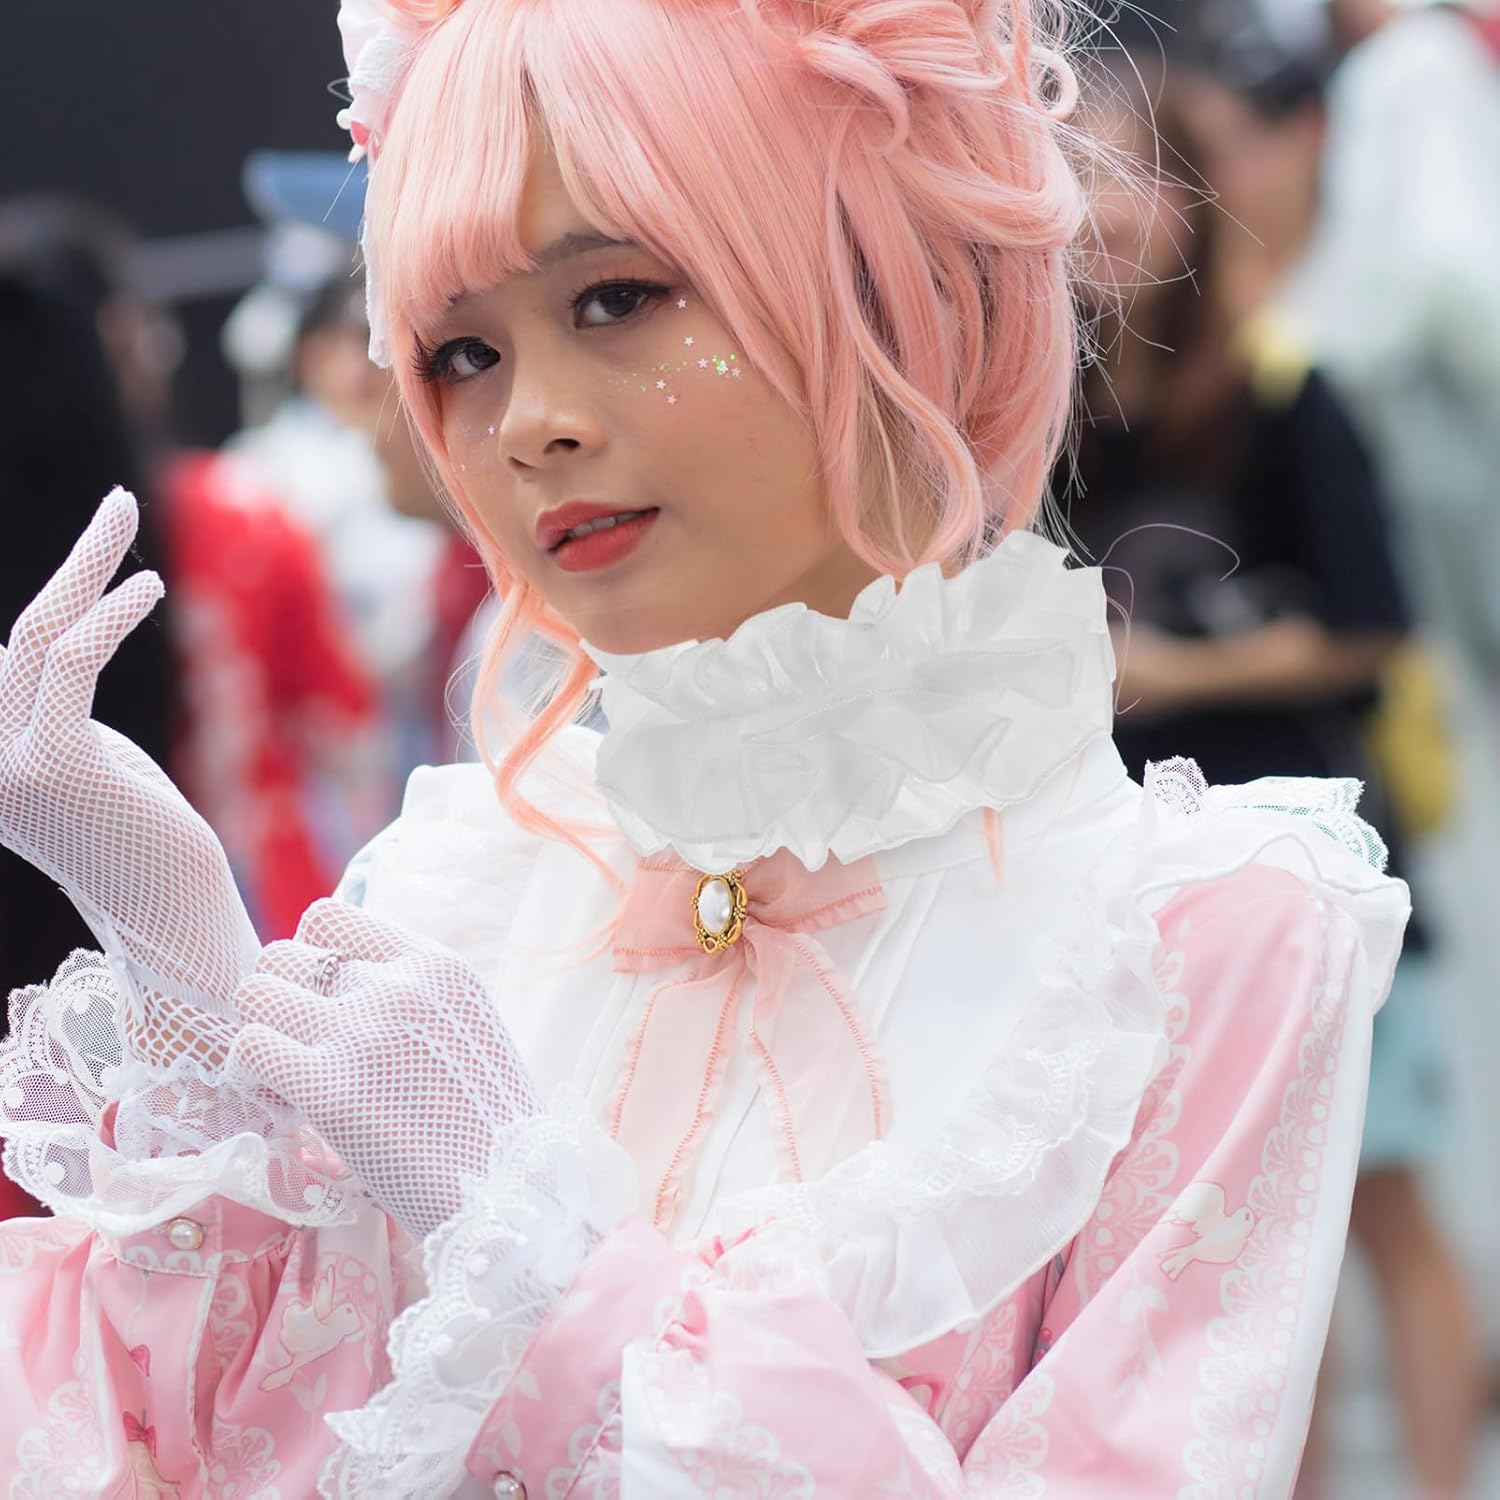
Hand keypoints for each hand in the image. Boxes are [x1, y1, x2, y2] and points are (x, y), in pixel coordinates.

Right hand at [0, 490, 258, 1018]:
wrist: (173, 912)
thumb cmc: (142, 834)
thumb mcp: (87, 755)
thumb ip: (50, 701)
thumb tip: (39, 641)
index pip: (2, 660)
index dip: (52, 603)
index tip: (89, 555)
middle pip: (20, 633)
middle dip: (73, 563)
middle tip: (120, 504)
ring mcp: (9, 764)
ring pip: (40, 635)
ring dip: (89, 565)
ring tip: (130, 512)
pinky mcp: (55, 765)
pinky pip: (71, 665)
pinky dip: (108, 616)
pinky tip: (149, 586)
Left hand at [221, 900, 539, 1237]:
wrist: (507, 1193)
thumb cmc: (486, 1119)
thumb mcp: (466, 1023)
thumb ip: (411, 990)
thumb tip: (338, 975)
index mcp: (436, 964)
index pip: (327, 917)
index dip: (310, 957)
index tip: (323, 1000)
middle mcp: (399, 984)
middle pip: (283, 953)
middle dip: (280, 998)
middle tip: (298, 1047)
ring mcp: (362, 1032)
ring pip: (255, 991)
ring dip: (260, 1030)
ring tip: (284, 1072)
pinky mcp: (331, 1089)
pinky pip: (249, 1046)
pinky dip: (249, 1072)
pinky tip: (278, 1099)